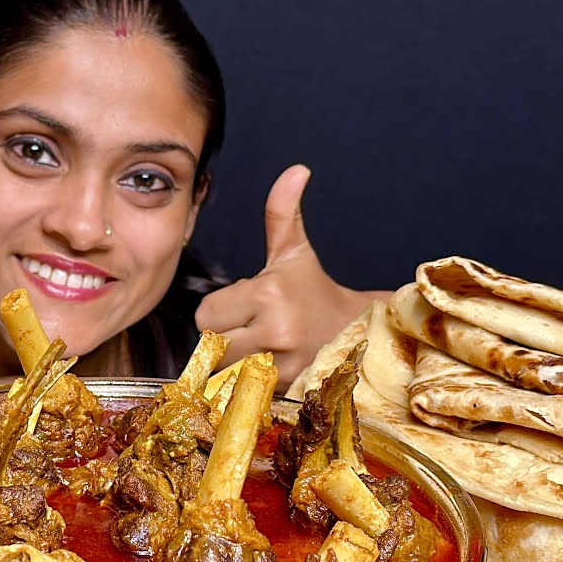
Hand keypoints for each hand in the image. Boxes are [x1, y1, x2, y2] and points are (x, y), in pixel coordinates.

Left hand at [195, 164, 384, 386]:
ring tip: (256, 348)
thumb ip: (281, 212)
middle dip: (222, 340)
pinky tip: (265, 369)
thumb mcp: (294, 252)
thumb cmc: (313, 290)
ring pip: (224, 371)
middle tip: (247, 330)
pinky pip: (243, 391)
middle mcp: (275, 331)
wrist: (356, 331)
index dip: (218, 313)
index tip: (241, 309)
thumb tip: (295, 170)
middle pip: (212, 346)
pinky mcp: (287, 390)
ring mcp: (282, 365)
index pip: (206, 315)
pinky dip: (247, 383)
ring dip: (232, 364)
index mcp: (269, 294)